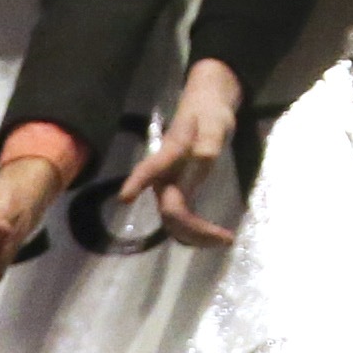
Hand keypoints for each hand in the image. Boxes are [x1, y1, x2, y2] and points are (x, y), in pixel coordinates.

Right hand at [115, 58, 245, 249]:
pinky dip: (199, 232)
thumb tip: (204, 158)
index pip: (148, 169)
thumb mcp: (215, 124)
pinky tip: (219, 235)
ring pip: (175, 222)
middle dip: (194, 230)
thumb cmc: (209, 115)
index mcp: (168, 155)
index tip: (125, 197)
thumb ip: (209, 141)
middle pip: (169, 212)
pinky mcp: (178, 195)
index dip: (136, 182)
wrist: (207, 111)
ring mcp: (169, 189)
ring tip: (226, 240)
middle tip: (226, 238)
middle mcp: (164, 178)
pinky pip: (183, 221)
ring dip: (197, 236)